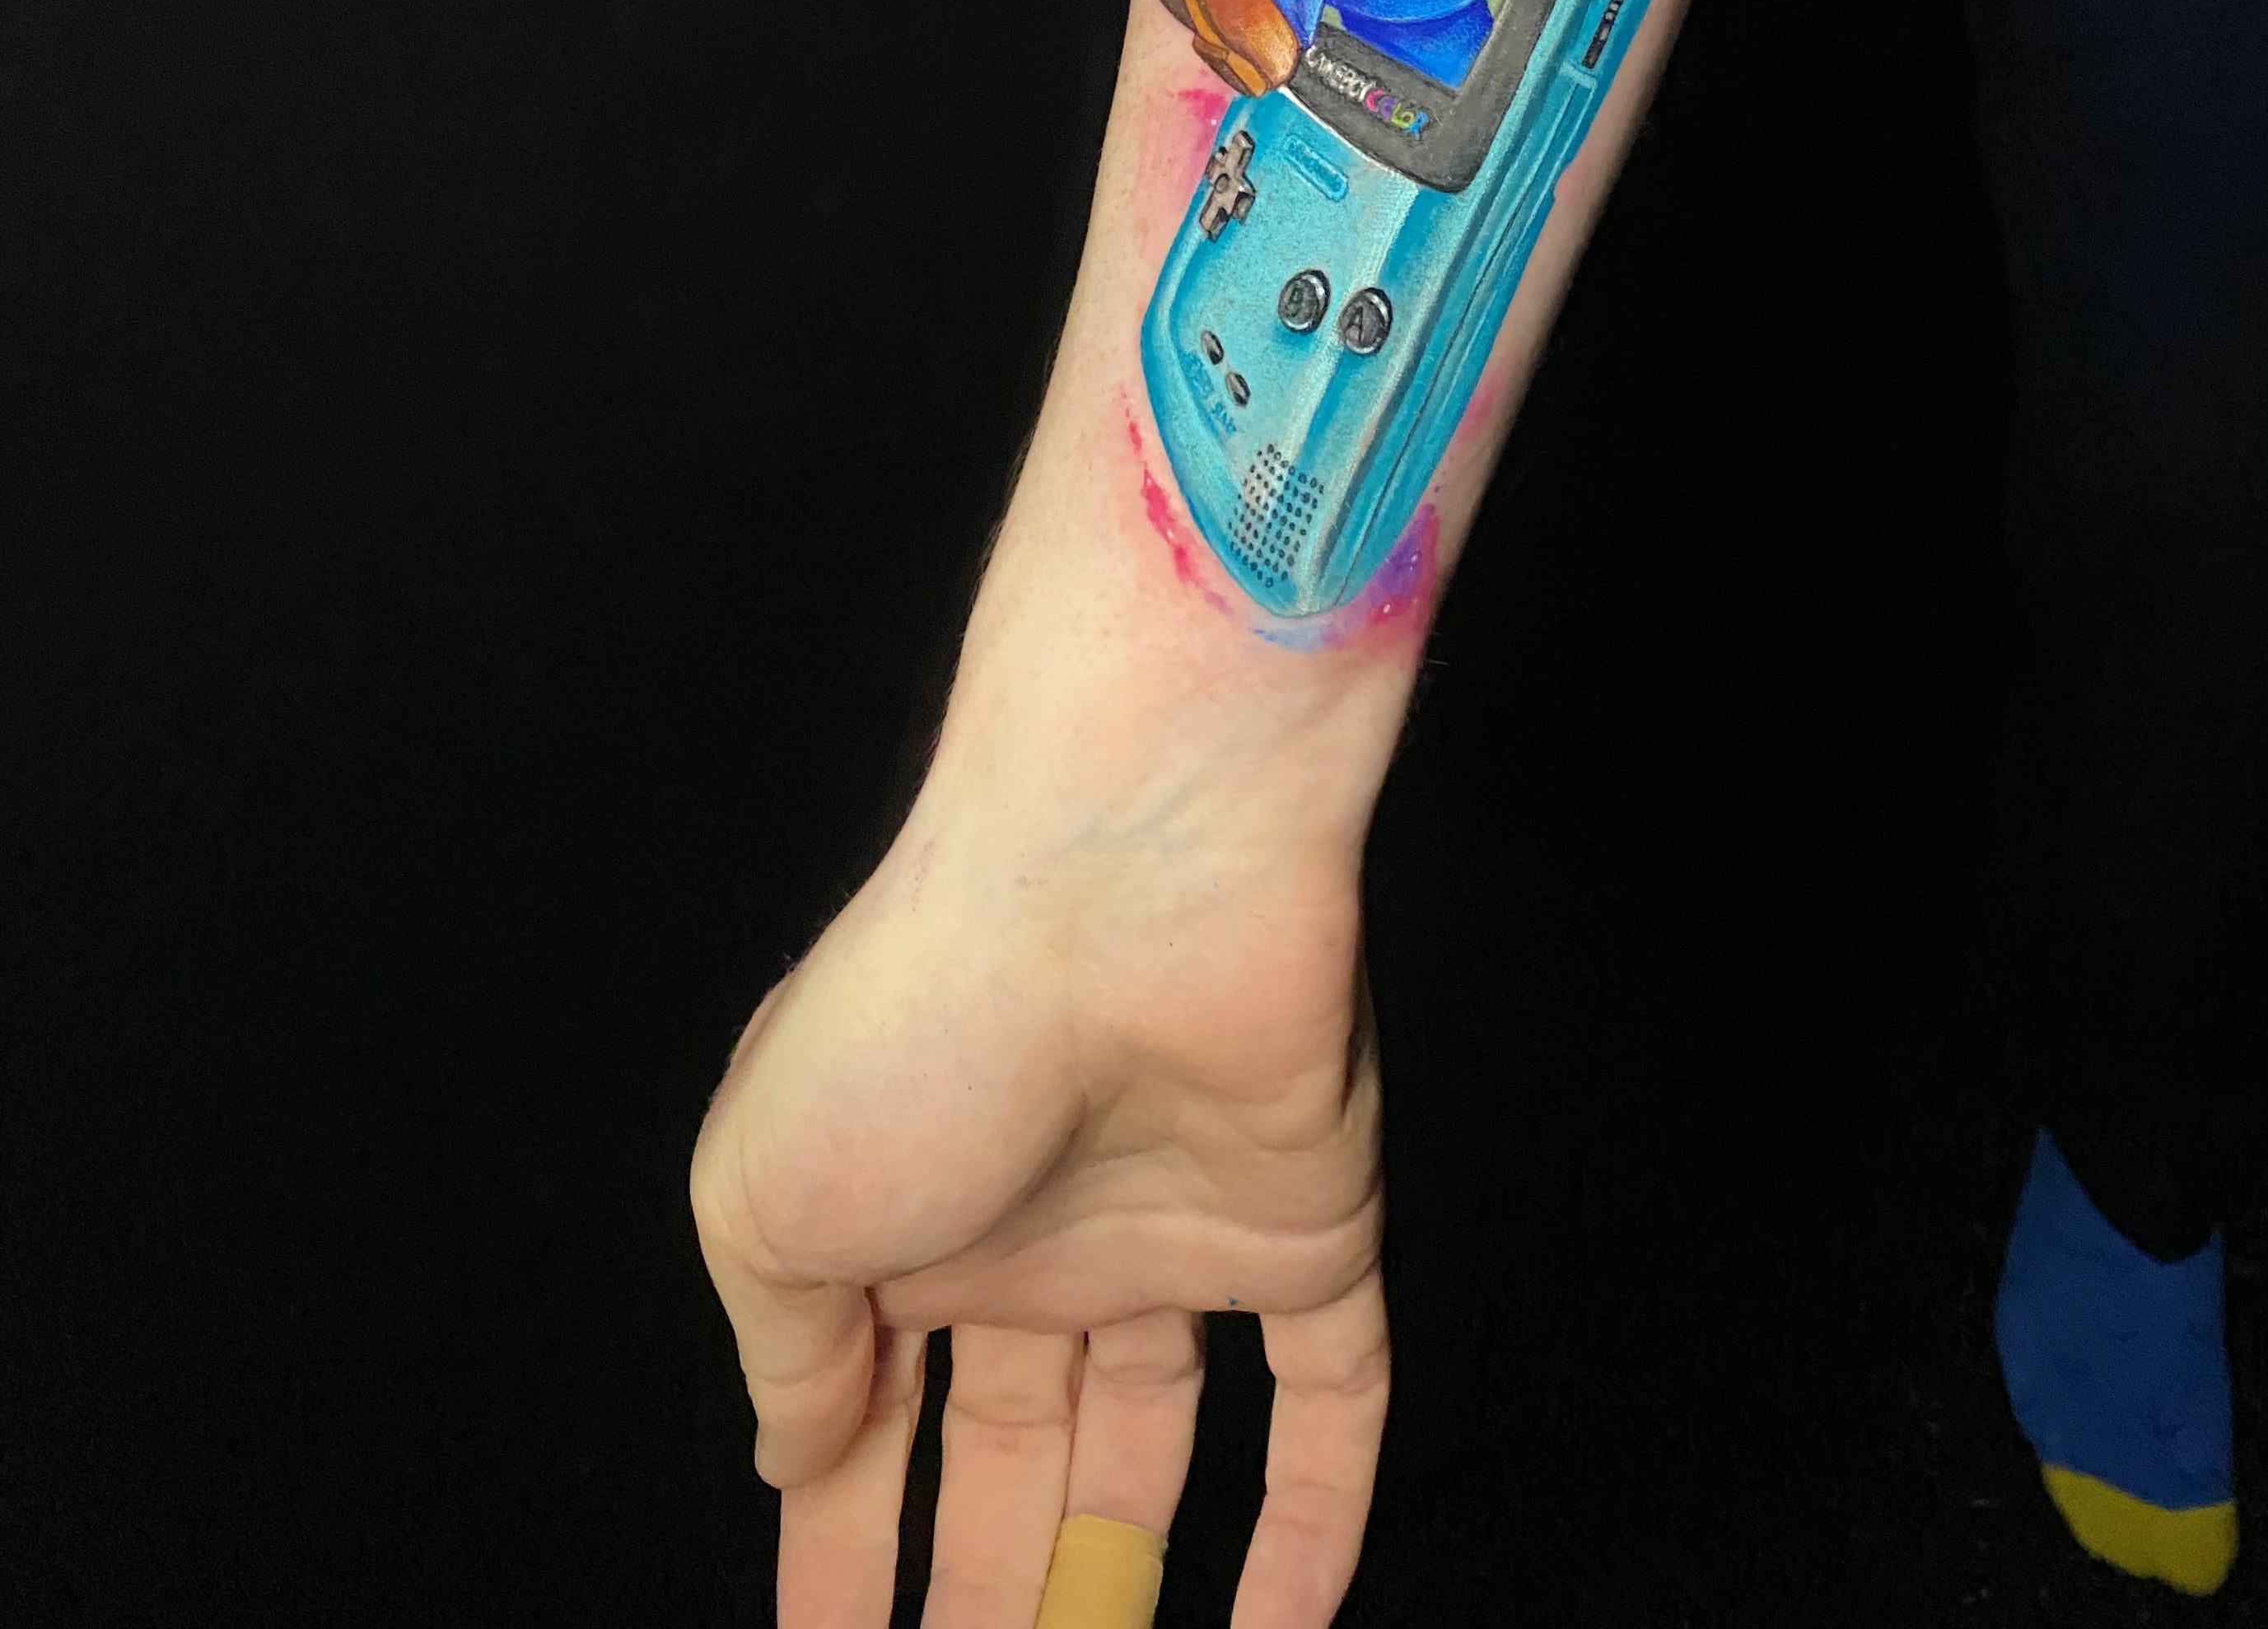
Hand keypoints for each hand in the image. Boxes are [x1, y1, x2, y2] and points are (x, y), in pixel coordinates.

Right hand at [691, 792, 1385, 1628]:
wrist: (1119, 881)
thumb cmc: (919, 1018)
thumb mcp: (765, 1195)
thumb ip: (781, 1351)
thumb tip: (785, 1456)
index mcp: (898, 1214)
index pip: (865, 1427)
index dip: (840, 1549)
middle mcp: (1037, 1229)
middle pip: (1012, 1457)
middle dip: (986, 1593)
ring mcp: (1173, 1231)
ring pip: (1157, 1450)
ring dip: (1127, 1585)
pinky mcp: (1306, 1234)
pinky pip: (1331, 1406)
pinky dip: (1316, 1529)